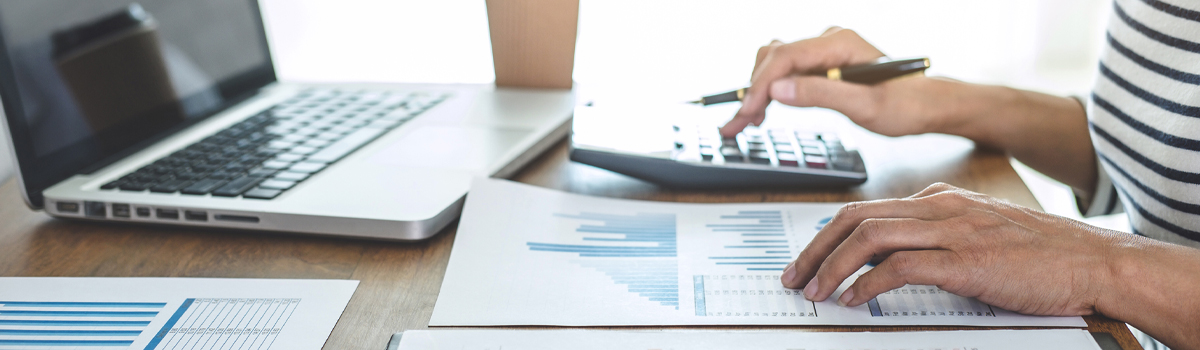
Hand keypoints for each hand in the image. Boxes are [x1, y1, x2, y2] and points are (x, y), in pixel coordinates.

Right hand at [721, 27, 956, 137]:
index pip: (786, 56)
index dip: (762, 86)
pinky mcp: (821, 64)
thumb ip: (821, 94)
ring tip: (746, 122)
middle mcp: (828, 40)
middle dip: (753, 91)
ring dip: (757, 91)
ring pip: (774, 62)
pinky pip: (786, 71)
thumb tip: (778, 90)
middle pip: (774, 57)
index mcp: (840, 42)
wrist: (927, 105)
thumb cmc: (907, 104)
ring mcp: (824, 51)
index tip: (747, 113)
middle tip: (738, 125)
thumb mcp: (865, 106)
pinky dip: (769, 91)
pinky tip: (761, 112)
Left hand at [781, 182, 1130, 316]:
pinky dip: (868, 284)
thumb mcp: (978, 236)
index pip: (866, 209)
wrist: (1094, 261)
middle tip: (794, 277)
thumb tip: (889, 265)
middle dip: (816, 249)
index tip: (808, 259)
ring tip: (816, 292)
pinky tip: (853, 300)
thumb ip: (936, 241)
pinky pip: (901, 266)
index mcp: (940, 198)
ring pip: (870, 237)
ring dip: (833, 267)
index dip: (828, 235)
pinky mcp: (966, 259)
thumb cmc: (1041, 254)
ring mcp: (953, 230)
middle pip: (856, 217)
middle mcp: (940, 206)